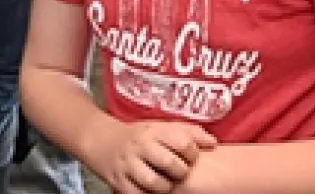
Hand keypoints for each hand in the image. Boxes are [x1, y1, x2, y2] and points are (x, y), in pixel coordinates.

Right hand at [87, 120, 217, 193]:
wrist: (102, 141)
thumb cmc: (140, 136)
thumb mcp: (162, 127)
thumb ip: (189, 132)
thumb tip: (212, 143)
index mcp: (154, 131)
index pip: (183, 142)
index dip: (192, 153)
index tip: (189, 156)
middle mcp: (140, 146)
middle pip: (170, 163)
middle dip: (181, 172)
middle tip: (179, 173)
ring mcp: (128, 164)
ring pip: (154, 182)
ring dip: (165, 187)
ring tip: (166, 184)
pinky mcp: (118, 181)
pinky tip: (150, 190)